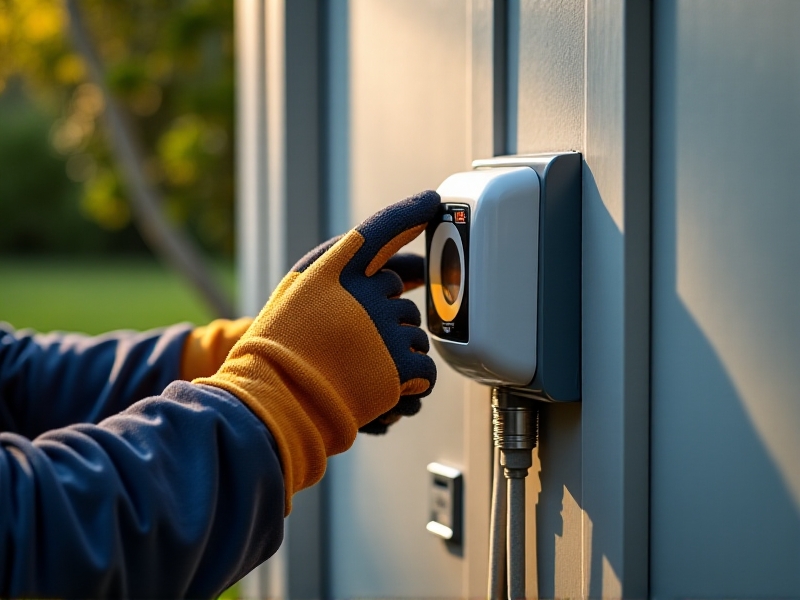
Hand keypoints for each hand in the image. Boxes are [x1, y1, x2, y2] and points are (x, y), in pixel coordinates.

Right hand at [194, 191, 439, 512]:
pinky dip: (415, 380)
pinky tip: (390, 386)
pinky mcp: (398, 364)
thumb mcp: (298, 292)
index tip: (432, 200)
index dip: (407, 213)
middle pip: (401, 294)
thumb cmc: (281, 346)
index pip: (380, 230)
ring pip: (416, 333)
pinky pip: (426, 366)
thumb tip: (399, 274)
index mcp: (335, 269)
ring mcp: (384, 327)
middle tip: (354, 342)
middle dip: (387, 316)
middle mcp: (364, 292)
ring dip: (399, 350)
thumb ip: (341, 275)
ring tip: (362, 369)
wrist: (272, 396)